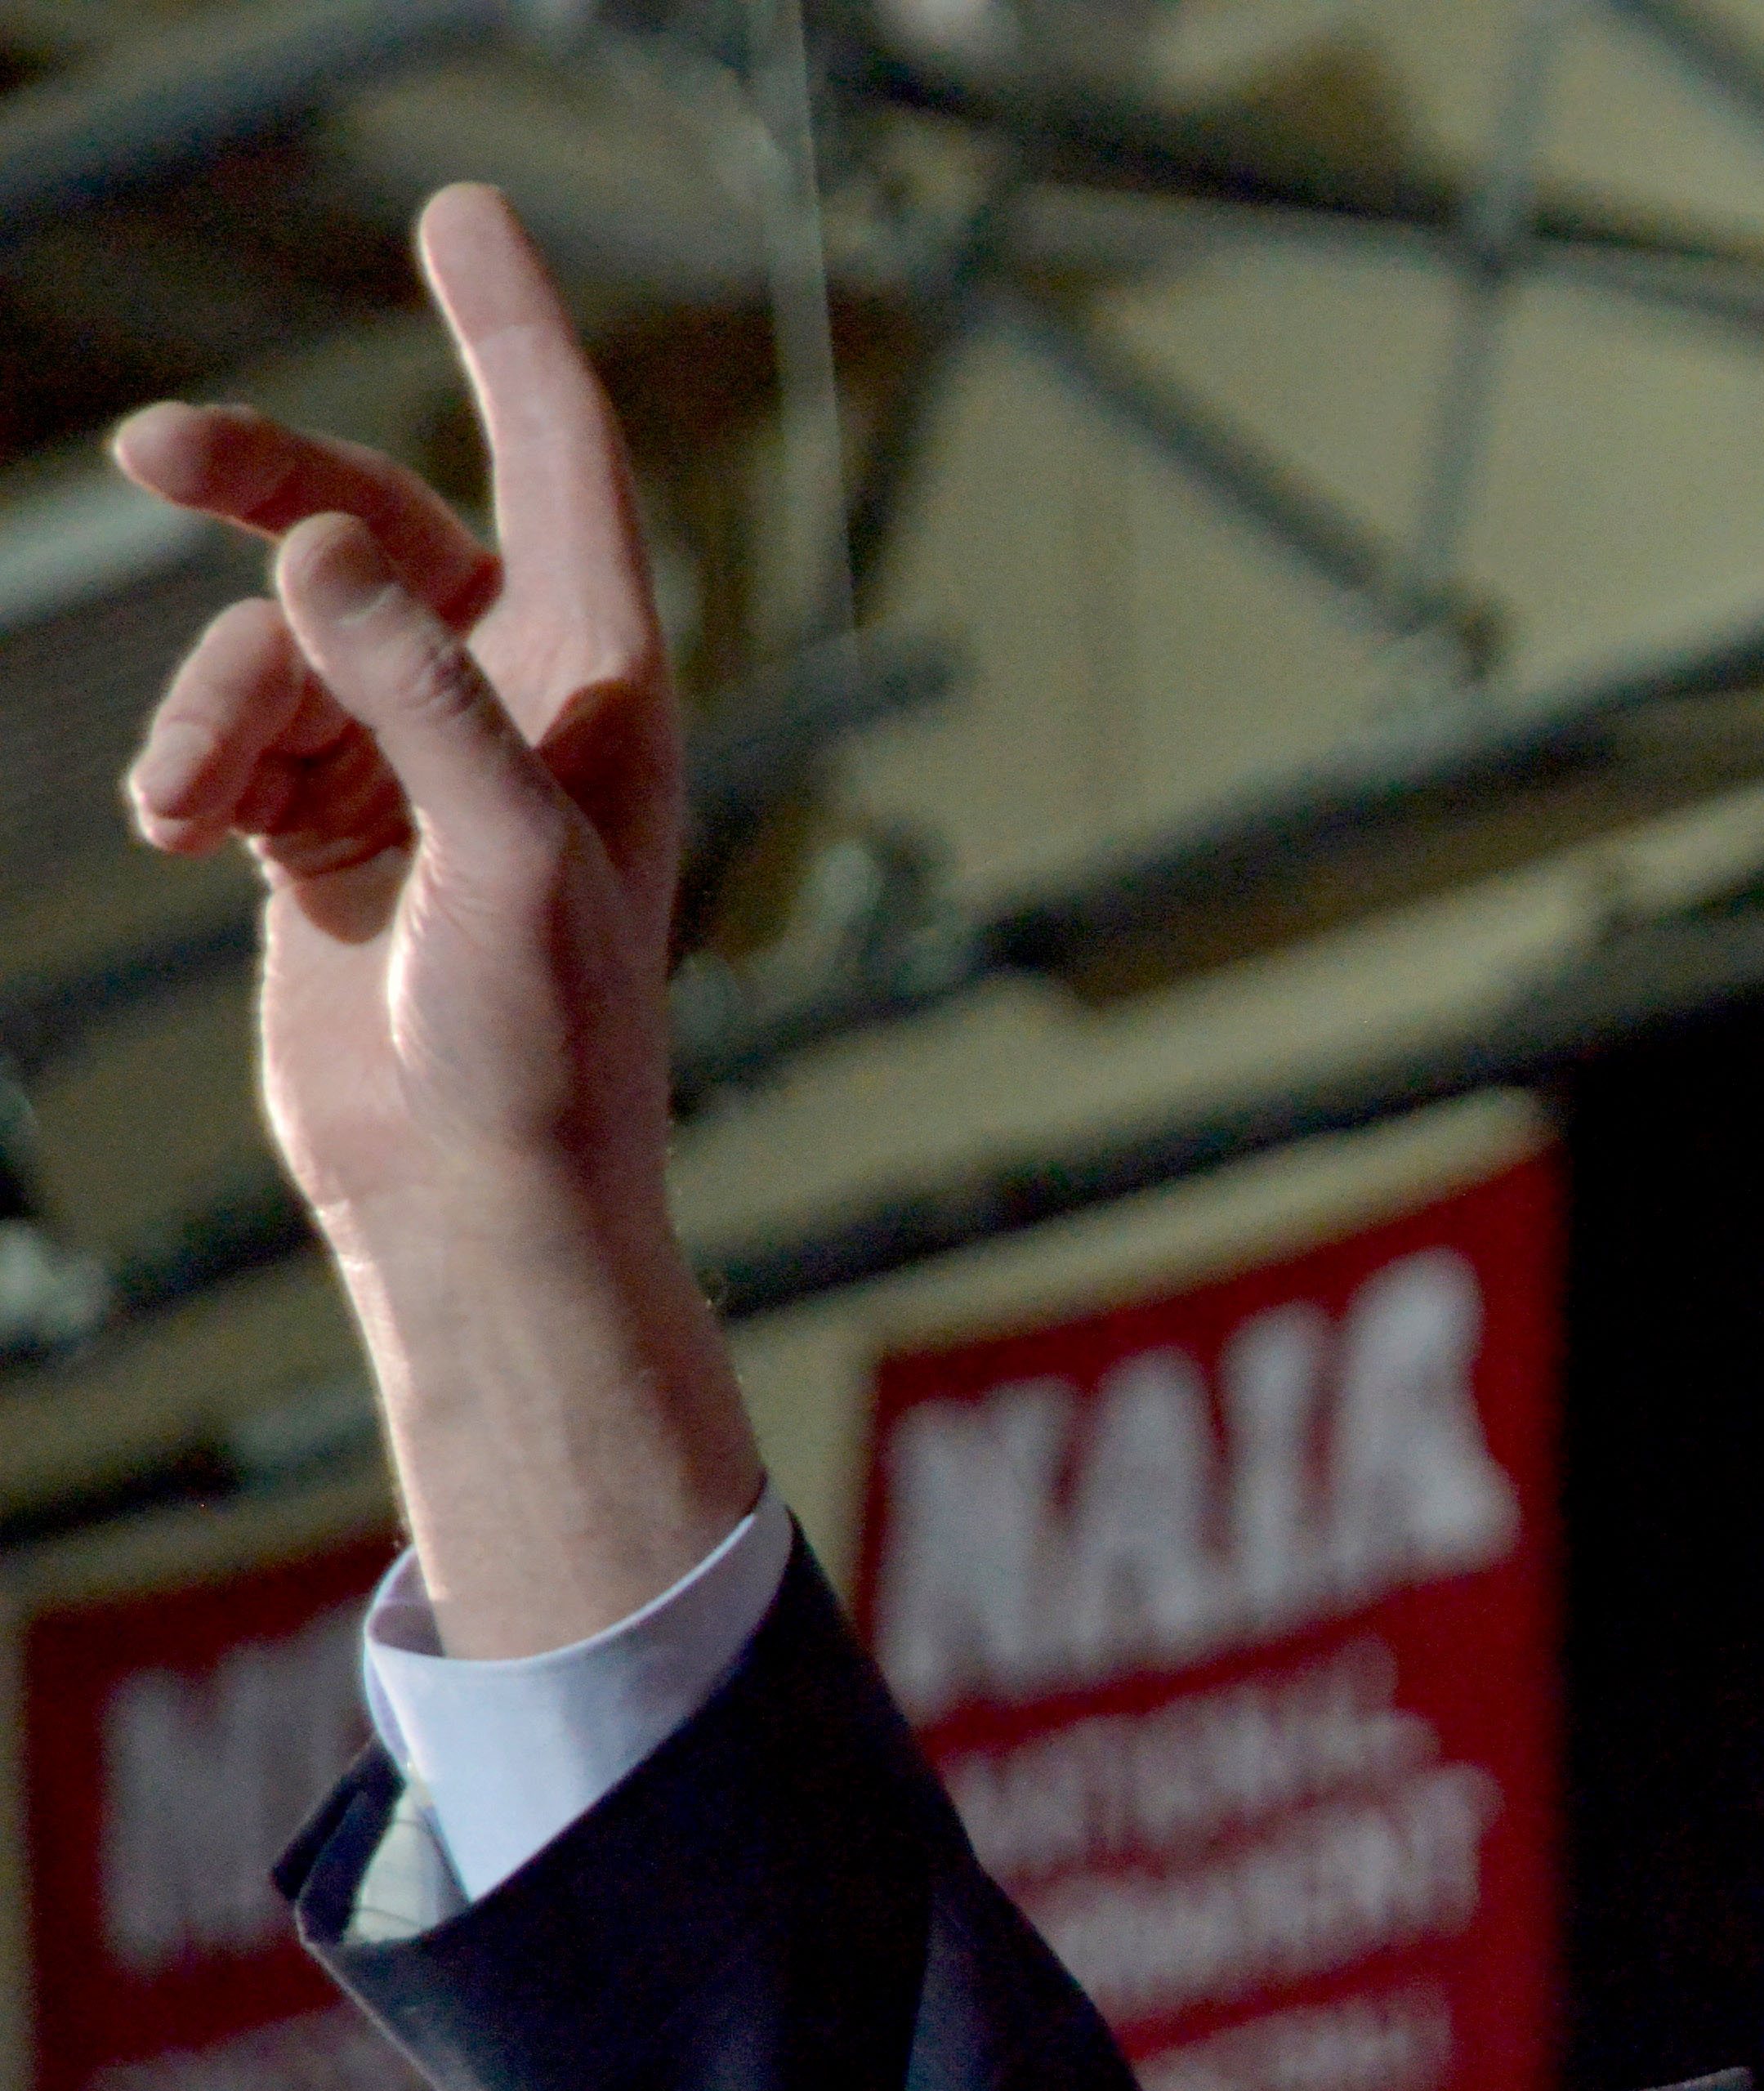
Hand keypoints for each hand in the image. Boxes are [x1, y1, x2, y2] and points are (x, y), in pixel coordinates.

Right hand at [117, 181, 756, 1652]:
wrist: (476, 1199)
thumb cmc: (543, 1053)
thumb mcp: (505, 859)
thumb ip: (422, 693)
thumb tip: (332, 548)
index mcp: (607, 692)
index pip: (566, 468)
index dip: (513, 336)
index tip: (460, 214)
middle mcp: (521, 707)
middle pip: (377, 522)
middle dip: (266, 487)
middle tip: (152, 456)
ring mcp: (417, 762)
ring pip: (276, 640)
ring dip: (212, 704)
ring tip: (195, 808)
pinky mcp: (330, 824)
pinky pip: (232, 727)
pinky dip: (192, 762)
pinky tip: (182, 834)